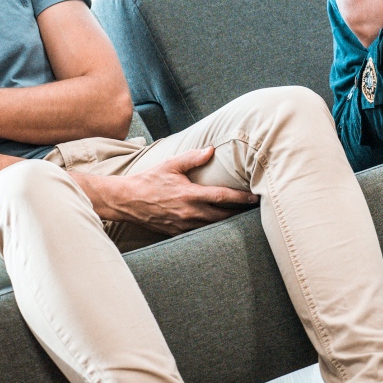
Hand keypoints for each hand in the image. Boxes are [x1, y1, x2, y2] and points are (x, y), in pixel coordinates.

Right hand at [109, 147, 258, 235]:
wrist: (127, 201)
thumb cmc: (149, 180)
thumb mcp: (171, 165)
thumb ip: (192, 157)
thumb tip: (211, 149)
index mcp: (190, 195)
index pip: (222, 197)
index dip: (240, 198)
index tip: (254, 197)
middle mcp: (189, 213)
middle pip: (222, 216)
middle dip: (238, 213)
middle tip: (253, 208)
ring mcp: (183, 225)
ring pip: (212, 226)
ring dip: (226, 222)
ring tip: (240, 216)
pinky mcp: (177, 233)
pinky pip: (199, 233)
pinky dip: (210, 228)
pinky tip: (217, 224)